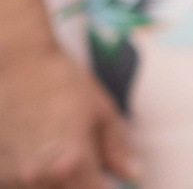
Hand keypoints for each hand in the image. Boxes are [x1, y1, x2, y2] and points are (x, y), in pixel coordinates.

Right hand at [0, 35, 133, 188]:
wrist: (17, 64)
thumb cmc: (62, 83)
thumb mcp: (101, 112)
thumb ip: (118, 149)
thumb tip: (133, 174)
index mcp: (70, 165)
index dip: (106, 188)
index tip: (108, 180)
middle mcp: (36, 178)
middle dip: (80, 185)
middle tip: (85, 168)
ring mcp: (9, 178)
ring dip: (54, 184)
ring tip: (55, 154)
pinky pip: (17, 186)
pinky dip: (32, 180)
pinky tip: (36, 156)